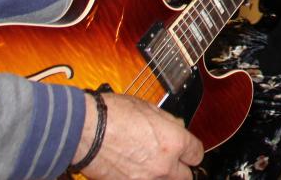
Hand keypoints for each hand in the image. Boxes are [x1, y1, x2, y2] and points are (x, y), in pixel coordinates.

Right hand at [80, 93, 202, 178]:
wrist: (83, 131)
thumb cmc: (111, 114)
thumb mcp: (147, 107)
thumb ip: (167, 121)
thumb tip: (176, 125)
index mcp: (174, 141)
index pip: (197, 153)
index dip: (191, 149)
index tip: (187, 149)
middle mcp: (164, 165)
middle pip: (187, 176)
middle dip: (181, 168)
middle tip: (173, 161)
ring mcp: (146, 179)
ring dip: (163, 175)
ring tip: (151, 164)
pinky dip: (143, 178)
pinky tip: (135, 169)